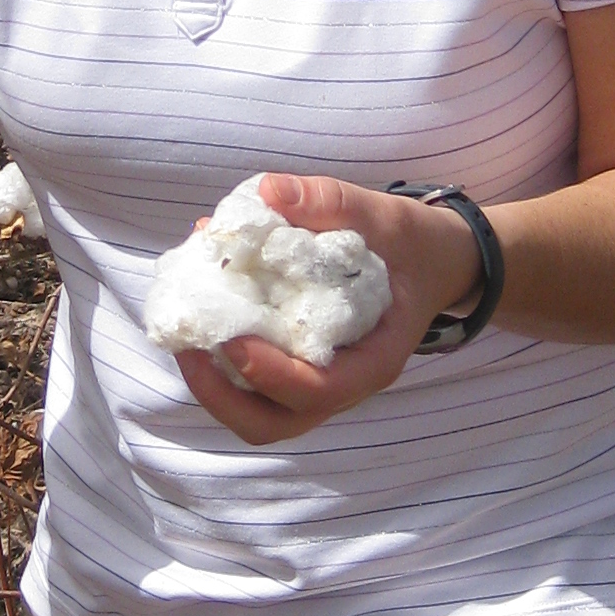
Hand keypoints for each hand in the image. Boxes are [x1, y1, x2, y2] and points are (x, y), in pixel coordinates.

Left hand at [173, 174, 484, 448]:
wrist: (430, 262)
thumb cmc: (408, 243)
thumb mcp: (382, 213)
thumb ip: (329, 201)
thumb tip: (268, 192)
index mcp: (375, 358)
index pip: (320, 391)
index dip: (271, 373)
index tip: (233, 338)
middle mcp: (345, 384)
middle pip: (274, 423)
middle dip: (222, 395)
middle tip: (190, 345)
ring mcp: (319, 384)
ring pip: (258, 415)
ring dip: (213, 387)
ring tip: (184, 338)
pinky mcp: (297, 369)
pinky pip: (254, 390)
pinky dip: (220, 368)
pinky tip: (202, 320)